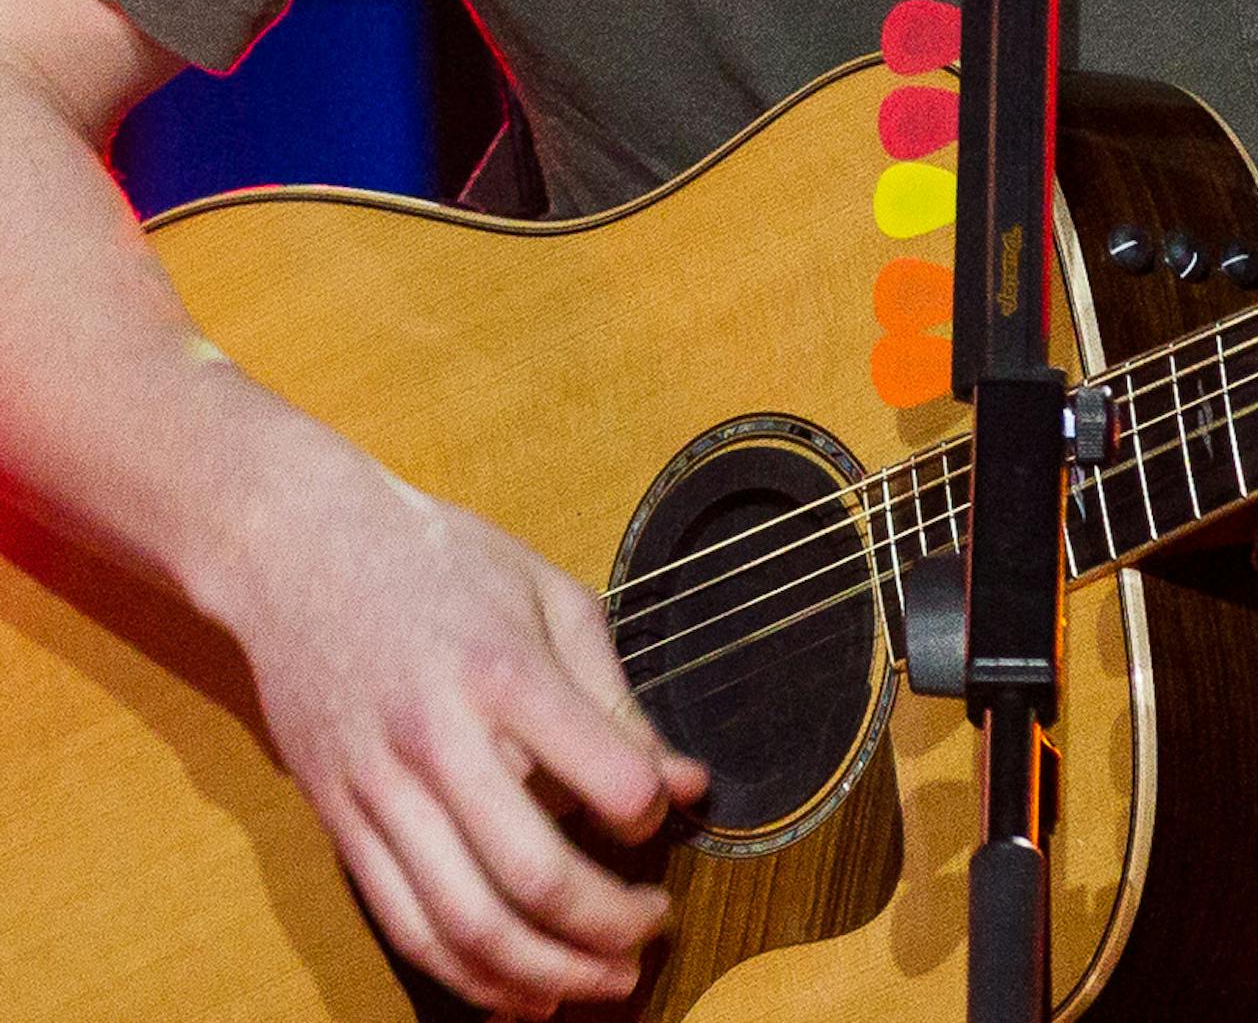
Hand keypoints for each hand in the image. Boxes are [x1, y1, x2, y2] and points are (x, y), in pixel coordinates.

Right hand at [200, 424, 707, 1016]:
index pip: (604, 775)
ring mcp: (380, 790)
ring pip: (468, 925)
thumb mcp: (546, 594)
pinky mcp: (341, 824)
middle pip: (534, 874)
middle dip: (611, 925)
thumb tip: (685, 783)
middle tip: (654, 927)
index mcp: (502, 669)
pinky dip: (470, 979)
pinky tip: (522, 991)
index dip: (647, 813)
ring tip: (605, 981)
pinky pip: (407, 928)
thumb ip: (616, 696)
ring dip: (548, 975)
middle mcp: (438, 738)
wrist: (298, 552)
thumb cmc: (438, 562)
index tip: (659, 814)